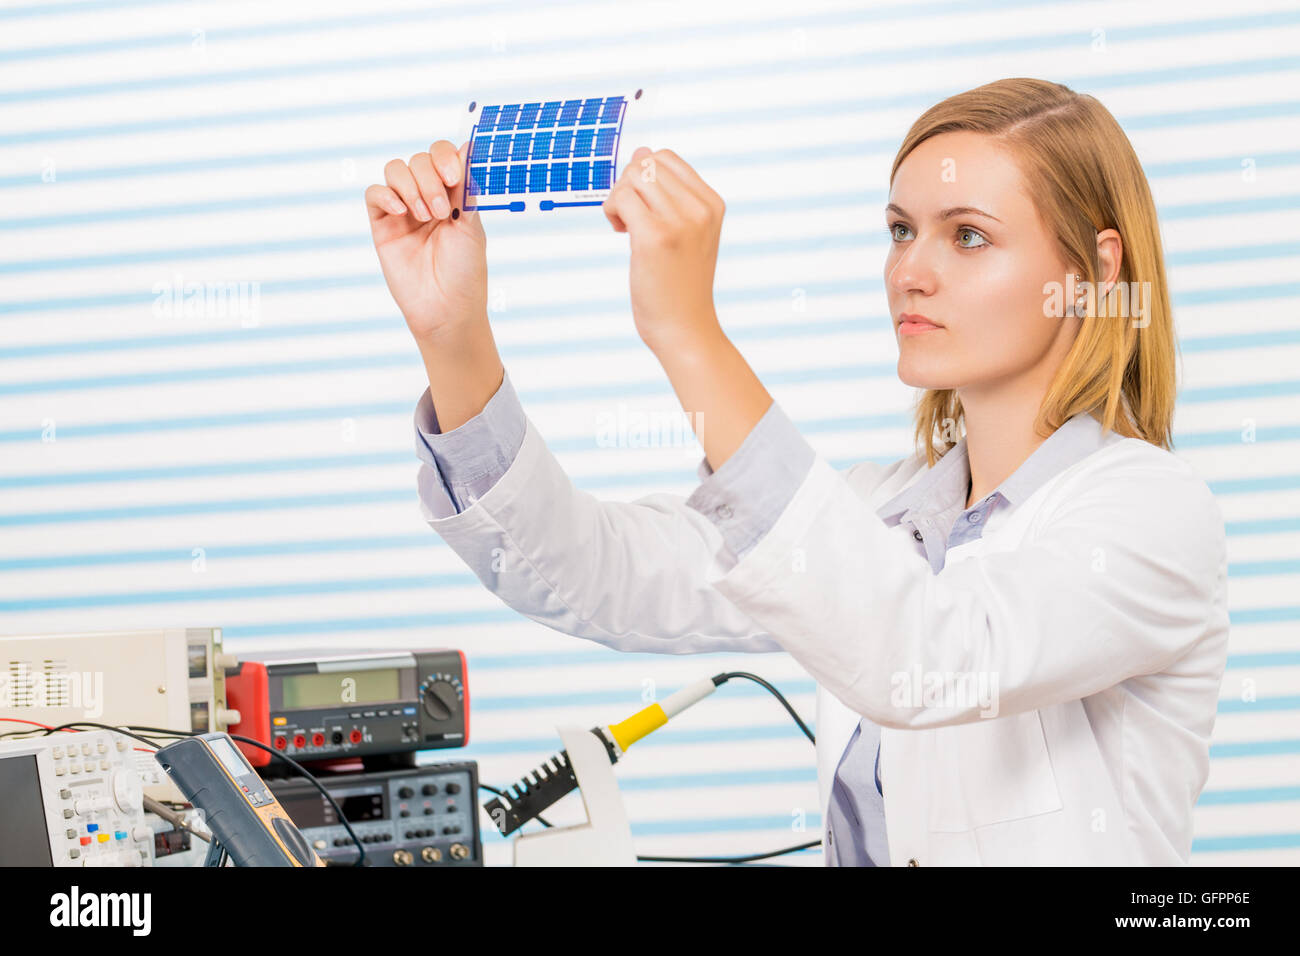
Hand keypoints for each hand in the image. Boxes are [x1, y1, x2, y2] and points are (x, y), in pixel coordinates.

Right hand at [365, 140, 487, 344]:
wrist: (447, 309)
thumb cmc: (465, 272)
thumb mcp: (471, 225)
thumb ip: (466, 187)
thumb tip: (469, 144)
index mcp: (453, 195)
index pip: (443, 156)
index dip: (445, 157)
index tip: (454, 177)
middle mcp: (428, 197)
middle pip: (419, 160)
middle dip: (429, 179)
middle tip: (439, 211)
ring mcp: (403, 210)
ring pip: (395, 170)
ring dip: (411, 186)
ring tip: (423, 215)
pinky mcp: (382, 225)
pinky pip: (374, 194)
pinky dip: (386, 195)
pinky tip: (402, 212)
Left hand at [603, 147, 725, 354]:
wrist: (685, 328)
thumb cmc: (679, 284)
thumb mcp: (685, 232)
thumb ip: (667, 193)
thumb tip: (641, 151)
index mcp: (712, 204)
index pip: (666, 158)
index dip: (644, 177)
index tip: (644, 208)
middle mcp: (700, 209)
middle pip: (646, 163)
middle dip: (627, 185)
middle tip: (629, 218)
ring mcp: (680, 222)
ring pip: (632, 176)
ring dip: (618, 197)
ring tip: (625, 227)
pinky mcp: (655, 237)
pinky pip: (621, 199)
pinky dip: (611, 211)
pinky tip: (620, 233)